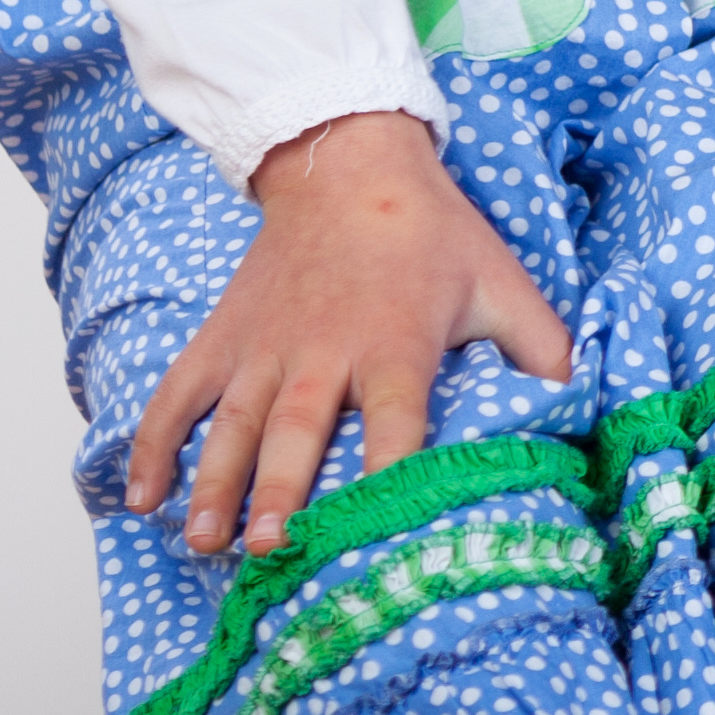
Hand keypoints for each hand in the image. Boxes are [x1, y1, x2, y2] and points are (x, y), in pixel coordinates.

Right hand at [126, 111, 572, 558]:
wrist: (349, 164)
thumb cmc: (431, 233)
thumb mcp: (500, 281)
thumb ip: (539, 345)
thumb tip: (577, 403)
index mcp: (397, 342)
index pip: (399, 416)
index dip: (391, 467)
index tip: (378, 521)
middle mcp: (323, 350)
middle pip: (299, 430)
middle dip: (281, 492)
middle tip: (268, 550)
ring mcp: (264, 345)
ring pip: (232, 423)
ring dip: (213, 484)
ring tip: (204, 543)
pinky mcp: (224, 335)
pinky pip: (177, 394)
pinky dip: (152, 444)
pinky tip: (138, 497)